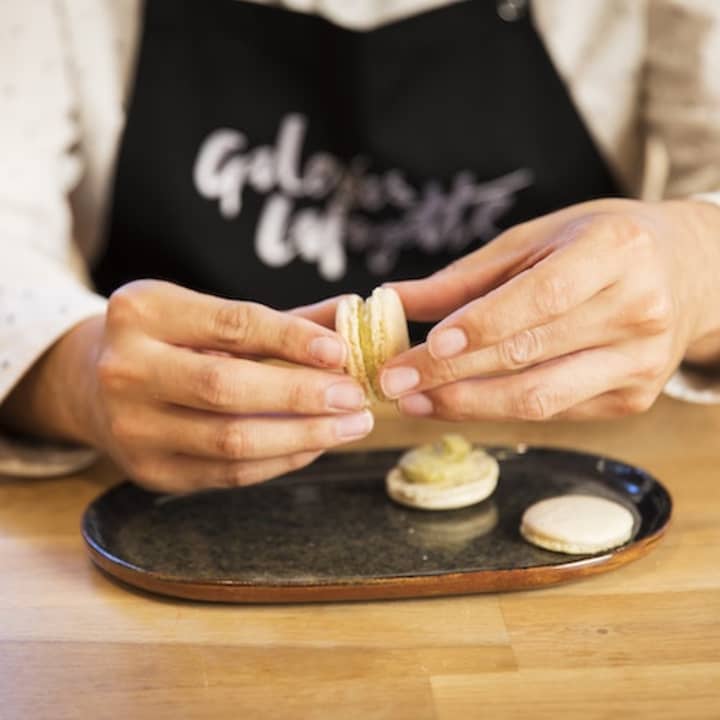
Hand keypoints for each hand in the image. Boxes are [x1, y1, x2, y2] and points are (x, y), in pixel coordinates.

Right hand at [4, 281, 371, 491]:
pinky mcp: (149, 471)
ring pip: (231, 441)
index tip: (341, 352)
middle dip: (302, 395)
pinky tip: (315, 444)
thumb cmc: (170, 341)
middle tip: (355, 396)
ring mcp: (133, 428)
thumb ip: (280, 320)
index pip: (231, 324)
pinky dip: (281, 460)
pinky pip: (229, 474)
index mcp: (143, 312)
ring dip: (304, 436)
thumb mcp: (208, 314)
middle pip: (226, 388)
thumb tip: (351, 317)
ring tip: (351, 425)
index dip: (292, 339)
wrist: (95, 384)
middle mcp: (126, 369)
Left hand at [379, 199, 719, 420]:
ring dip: (468, 404)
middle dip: (452, 374)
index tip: (426, 345)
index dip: (482, 325)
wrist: (686, 272)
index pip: (542, 296)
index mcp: (615, 251)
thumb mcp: (537, 240)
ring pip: (541, 397)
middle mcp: (638, 309)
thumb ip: (466, 276)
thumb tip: (395, 299)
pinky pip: (553, 412)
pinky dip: (498, 410)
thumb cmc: (599, 245)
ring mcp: (640, 362)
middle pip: (531, 353)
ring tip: (414, 401)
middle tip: (394, 381)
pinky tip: (457, 402)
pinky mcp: (634, 398)